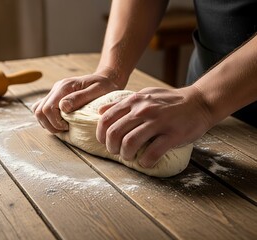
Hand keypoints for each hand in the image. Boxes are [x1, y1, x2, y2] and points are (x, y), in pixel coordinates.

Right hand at [32, 68, 125, 132]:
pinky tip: (59, 122)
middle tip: (65, 129)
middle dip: (51, 125)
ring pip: (38, 111)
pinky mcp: (55, 97)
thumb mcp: (97, 90)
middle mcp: (56, 88)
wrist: (105, 79)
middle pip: (40, 111)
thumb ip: (80, 98)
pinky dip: (47, 119)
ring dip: (48, 123)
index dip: (56, 122)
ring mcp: (54, 92)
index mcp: (65, 86)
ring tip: (63, 127)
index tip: (69, 126)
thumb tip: (63, 107)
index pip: (48, 108)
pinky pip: (41, 109)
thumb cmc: (104, 86)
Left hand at [96, 86, 211, 167]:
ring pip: (130, 143)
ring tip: (130, 157)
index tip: (105, 142)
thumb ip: (122, 103)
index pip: (107, 119)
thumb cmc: (170, 101)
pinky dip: (145, 162)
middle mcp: (143, 110)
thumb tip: (100, 111)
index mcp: (134, 101)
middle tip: (116, 152)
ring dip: (126, 155)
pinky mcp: (172, 135)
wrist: (200, 102)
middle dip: (111, 147)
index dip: (101, 134)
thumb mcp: (144, 95)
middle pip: (114, 133)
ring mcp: (158, 122)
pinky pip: (152, 153)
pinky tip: (146, 162)